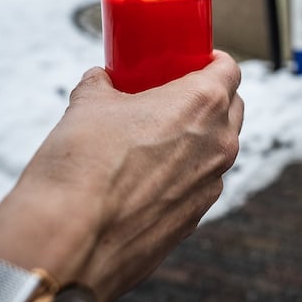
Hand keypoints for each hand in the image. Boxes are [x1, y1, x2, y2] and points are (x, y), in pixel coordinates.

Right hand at [0, 50, 243, 301]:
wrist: (70, 240)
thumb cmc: (82, 164)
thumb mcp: (87, 104)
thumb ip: (101, 85)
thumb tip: (100, 80)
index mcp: (203, 104)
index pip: (229, 70)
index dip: (211, 61)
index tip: (192, 62)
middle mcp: (219, 144)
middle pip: (231, 109)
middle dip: (209, 99)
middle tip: (172, 95)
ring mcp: (210, 186)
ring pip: (216, 150)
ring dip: (196, 139)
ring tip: (155, 137)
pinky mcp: (194, 220)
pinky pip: (197, 186)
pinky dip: (181, 176)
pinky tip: (145, 178)